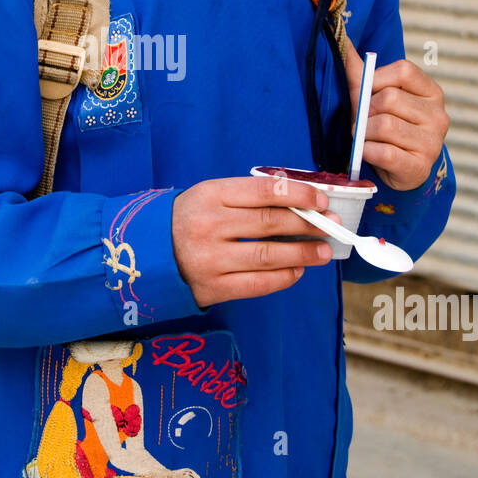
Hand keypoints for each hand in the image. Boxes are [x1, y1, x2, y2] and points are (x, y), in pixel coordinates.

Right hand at [171, 175, 341, 307]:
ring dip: (302, 254)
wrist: (146, 253)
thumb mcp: (209, 196)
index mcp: (210, 195)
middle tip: (332, 227)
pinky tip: (297, 271)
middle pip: (271, 223)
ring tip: (322, 253)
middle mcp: (209, 225)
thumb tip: (299, 204)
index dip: (299, 195)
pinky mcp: (211, 286)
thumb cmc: (187, 219)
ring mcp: (210, 258)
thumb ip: (247, 198)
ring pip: (268, 255)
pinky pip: (257, 284)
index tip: (322, 201)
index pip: (265, 191)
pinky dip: (283, 278)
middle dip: (308, 224)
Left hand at [344, 40, 448, 190]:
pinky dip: (367, 152)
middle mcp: (439, 116)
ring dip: (364, 133)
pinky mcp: (420, 167)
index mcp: (432, 93)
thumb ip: (362, 74)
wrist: (399, 173)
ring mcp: (433, 143)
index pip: (404, 70)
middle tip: (361, 122)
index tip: (369, 94)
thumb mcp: (377, 99)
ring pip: (384, 125)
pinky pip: (384, 153)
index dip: (377, 80)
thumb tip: (342, 41)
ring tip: (364, 138)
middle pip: (389, 98)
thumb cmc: (386, 131)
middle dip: (365, 111)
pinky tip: (368, 154)